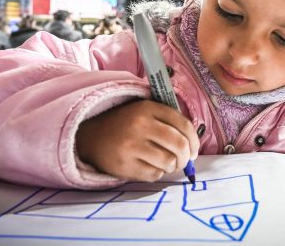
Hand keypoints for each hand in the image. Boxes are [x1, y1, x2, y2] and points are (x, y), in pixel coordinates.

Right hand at [75, 100, 198, 181]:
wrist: (90, 135)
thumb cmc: (124, 124)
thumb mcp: (144, 111)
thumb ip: (167, 120)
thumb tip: (193, 144)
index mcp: (147, 108)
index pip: (183, 124)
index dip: (194, 140)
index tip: (194, 149)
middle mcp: (139, 125)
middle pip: (179, 145)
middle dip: (187, 156)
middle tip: (185, 160)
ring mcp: (131, 146)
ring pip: (168, 162)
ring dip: (172, 166)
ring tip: (166, 163)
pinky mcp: (124, 165)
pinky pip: (154, 175)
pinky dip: (157, 173)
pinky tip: (151, 167)